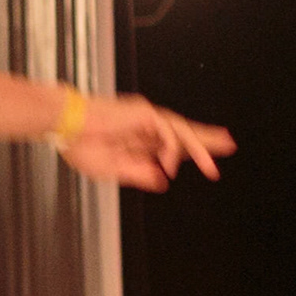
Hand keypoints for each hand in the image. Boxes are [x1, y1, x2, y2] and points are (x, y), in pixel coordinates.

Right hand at [59, 95, 234, 192]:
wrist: (65, 127)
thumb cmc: (80, 145)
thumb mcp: (112, 169)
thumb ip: (139, 173)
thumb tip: (163, 181)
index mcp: (137, 138)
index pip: (171, 144)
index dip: (190, 152)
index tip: (208, 162)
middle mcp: (145, 125)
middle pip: (183, 133)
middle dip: (206, 141)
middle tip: (229, 145)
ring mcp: (146, 117)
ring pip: (181, 131)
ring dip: (199, 149)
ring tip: (212, 167)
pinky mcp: (144, 113)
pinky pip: (167, 132)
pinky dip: (171, 149)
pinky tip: (169, 165)